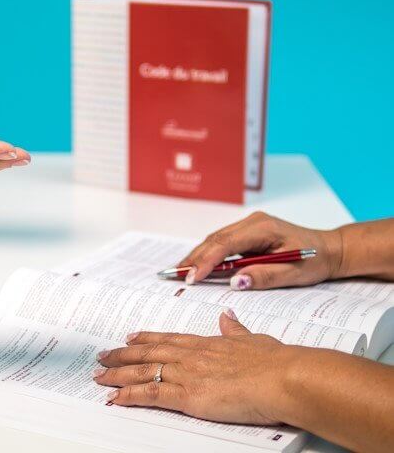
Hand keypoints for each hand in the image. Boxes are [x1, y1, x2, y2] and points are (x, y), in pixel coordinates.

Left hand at [94, 310, 298, 424]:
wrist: (282, 377)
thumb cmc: (275, 362)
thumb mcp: (253, 340)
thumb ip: (236, 330)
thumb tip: (227, 316)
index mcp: (206, 343)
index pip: (168, 339)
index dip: (146, 338)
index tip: (130, 337)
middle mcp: (191, 355)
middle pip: (148, 353)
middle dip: (122, 355)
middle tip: (102, 356)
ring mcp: (187, 374)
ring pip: (142, 371)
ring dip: (117, 374)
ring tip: (99, 376)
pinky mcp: (188, 396)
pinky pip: (150, 394)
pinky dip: (129, 396)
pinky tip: (114, 398)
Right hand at [177, 212, 342, 289]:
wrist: (329, 249)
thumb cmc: (314, 260)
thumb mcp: (294, 273)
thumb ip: (264, 276)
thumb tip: (235, 282)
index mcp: (263, 228)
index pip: (226, 244)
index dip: (206, 261)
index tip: (192, 278)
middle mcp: (252, 222)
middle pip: (215, 240)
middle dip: (194, 258)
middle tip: (175, 276)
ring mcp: (248, 226)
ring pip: (215, 240)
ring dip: (197, 256)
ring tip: (180, 272)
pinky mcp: (246, 233)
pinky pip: (222, 243)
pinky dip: (207, 255)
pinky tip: (196, 266)